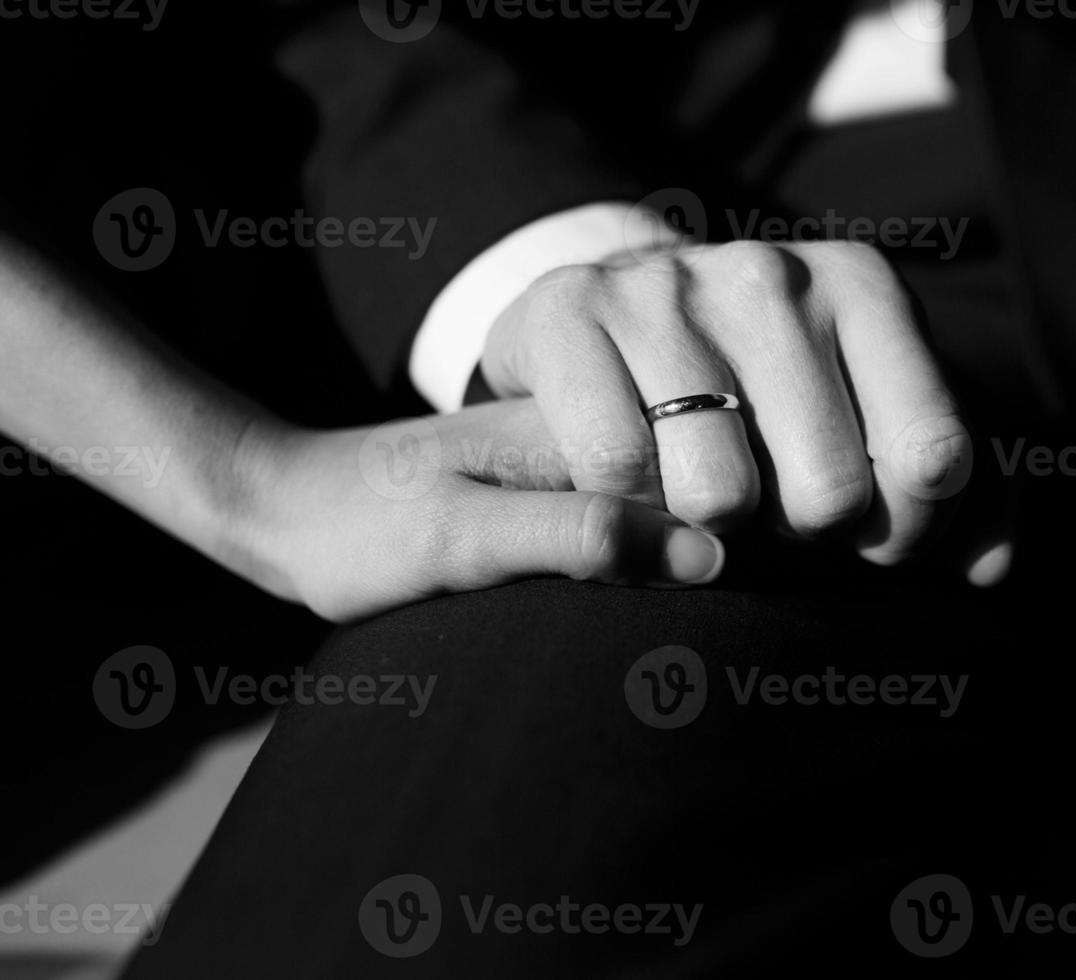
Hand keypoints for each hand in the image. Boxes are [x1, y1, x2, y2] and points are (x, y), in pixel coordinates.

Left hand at [232, 399, 725, 622]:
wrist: (290, 512)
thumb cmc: (362, 527)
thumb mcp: (463, 539)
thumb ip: (579, 538)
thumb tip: (709, 558)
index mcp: (577, 419)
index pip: (700, 472)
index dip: (737, 532)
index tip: (748, 596)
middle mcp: (592, 432)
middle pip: (699, 490)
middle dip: (727, 549)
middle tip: (720, 633)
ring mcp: (583, 464)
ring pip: (676, 511)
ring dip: (691, 565)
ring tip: (697, 628)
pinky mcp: (567, 498)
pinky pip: (640, 530)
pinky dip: (652, 570)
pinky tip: (653, 608)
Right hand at [480, 240, 974, 566]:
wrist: (613, 311)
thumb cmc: (766, 386)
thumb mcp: (873, 413)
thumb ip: (962, 488)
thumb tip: (988, 569)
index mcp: (865, 288)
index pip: (935, 457)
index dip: (906, 530)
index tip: (872, 533)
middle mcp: (773, 275)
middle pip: (830, 493)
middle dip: (805, 535)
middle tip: (776, 512)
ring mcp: (667, 288)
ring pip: (719, 493)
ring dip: (714, 529)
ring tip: (706, 489)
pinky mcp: (571, 311)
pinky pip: (616, 471)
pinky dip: (628, 505)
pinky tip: (638, 476)